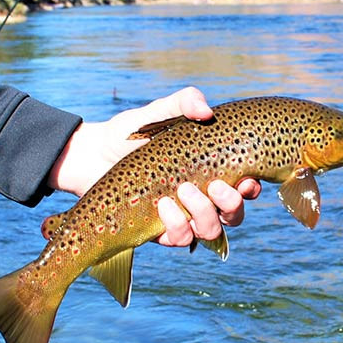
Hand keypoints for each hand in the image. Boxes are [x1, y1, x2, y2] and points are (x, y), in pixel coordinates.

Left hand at [47, 87, 260, 246]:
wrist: (90, 156)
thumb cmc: (129, 133)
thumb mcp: (157, 113)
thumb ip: (183, 103)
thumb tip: (206, 110)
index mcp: (209, 171)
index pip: (244, 187)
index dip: (251, 188)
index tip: (245, 178)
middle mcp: (200, 198)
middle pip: (234, 215)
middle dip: (231, 204)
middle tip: (214, 186)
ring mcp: (181, 217)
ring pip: (211, 231)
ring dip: (203, 215)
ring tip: (182, 190)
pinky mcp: (158, 231)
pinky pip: (179, 239)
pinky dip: (176, 226)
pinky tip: (162, 205)